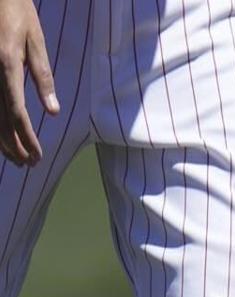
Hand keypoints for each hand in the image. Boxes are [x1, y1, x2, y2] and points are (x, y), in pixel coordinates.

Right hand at [0, 0, 58, 165]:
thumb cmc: (16, 11)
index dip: (27, 139)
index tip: (37, 157)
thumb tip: (53, 111)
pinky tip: (3, 139)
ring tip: (18, 159)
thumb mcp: (35, 41)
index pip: (16, 113)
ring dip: (2, 141)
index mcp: (7, 66)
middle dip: (15, 146)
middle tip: (30, 165)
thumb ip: (43, 76)